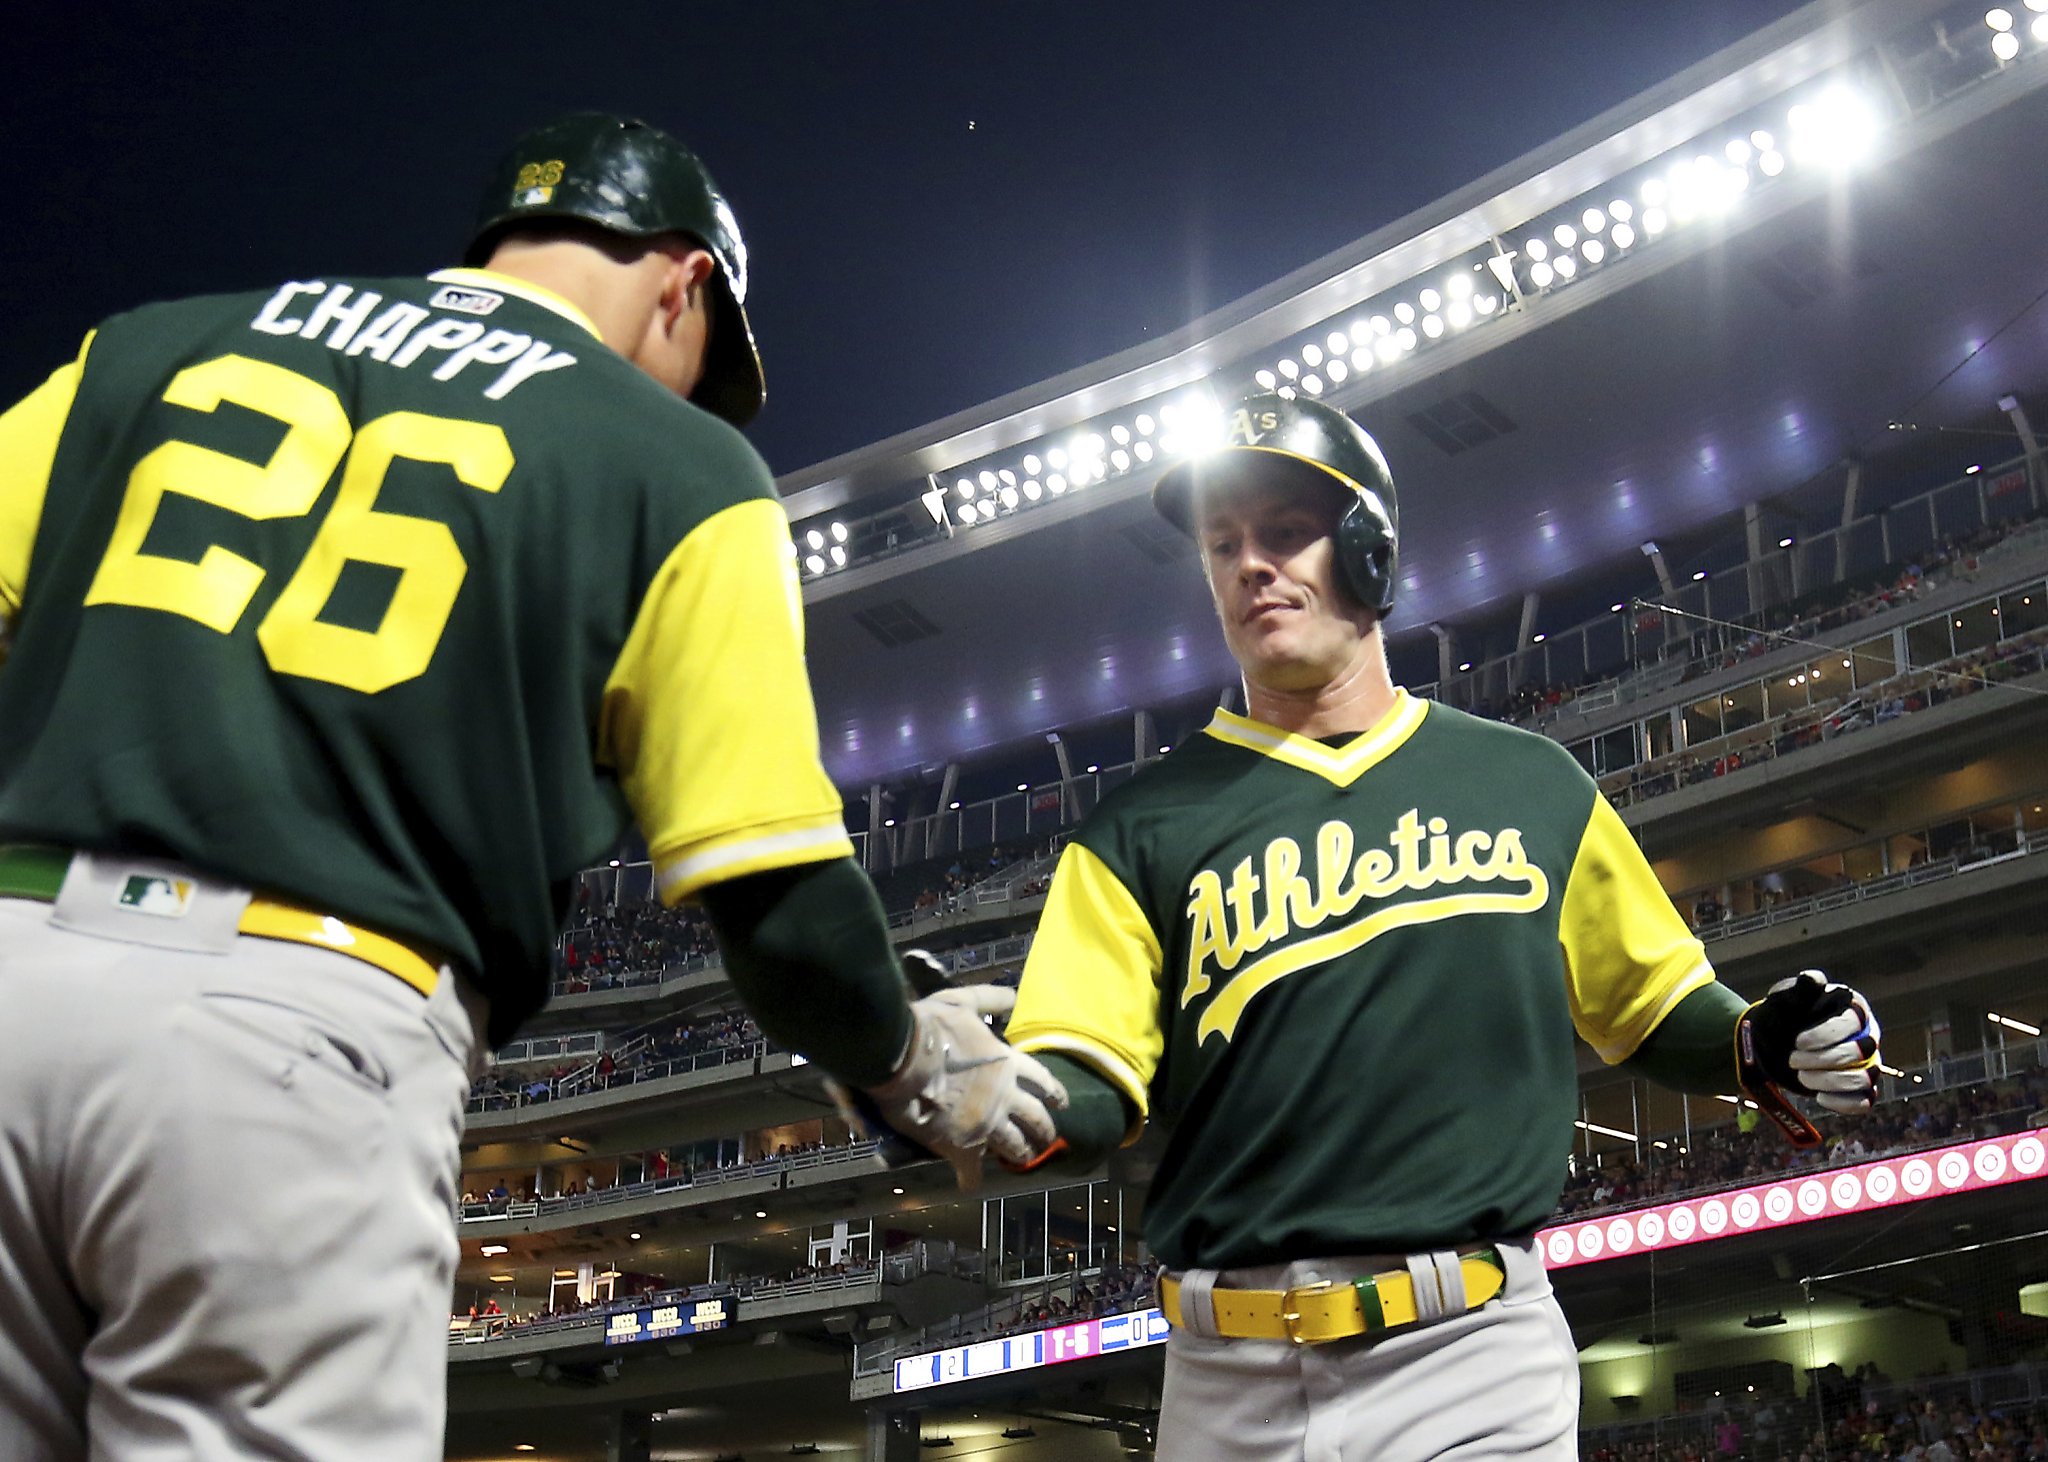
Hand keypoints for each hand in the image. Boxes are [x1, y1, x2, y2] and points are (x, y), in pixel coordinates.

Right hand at [844, 984, 1066, 1189]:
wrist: (904, 1056)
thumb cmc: (931, 1027)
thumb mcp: (963, 1001)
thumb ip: (990, 999)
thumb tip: (1015, 997)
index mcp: (1006, 1063)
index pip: (1040, 1080)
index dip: (1054, 1092)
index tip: (1062, 1103)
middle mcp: (1004, 1096)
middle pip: (1034, 1117)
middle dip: (1043, 1129)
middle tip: (1048, 1139)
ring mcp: (986, 1123)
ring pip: (1013, 1145)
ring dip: (1020, 1153)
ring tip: (1024, 1159)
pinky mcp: (962, 1145)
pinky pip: (971, 1170)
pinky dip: (970, 1179)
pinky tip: (969, 1185)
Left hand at [1738, 970, 1881, 1125]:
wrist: (1769, 1045)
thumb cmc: (1780, 1018)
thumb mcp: (1783, 1000)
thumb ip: (1798, 990)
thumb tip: (1812, 978)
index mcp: (1853, 1008)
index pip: (1854, 1022)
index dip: (1826, 1035)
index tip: (1798, 1041)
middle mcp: (1866, 1035)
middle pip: (1862, 1052)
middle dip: (1823, 1059)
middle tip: (1792, 1060)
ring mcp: (1866, 1063)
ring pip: (1864, 1078)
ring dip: (1829, 1081)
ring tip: (1801, 1076)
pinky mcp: (1857, 1088)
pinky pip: (1864, 1102)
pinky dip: (1842, 1103)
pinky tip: (1818, 1097)